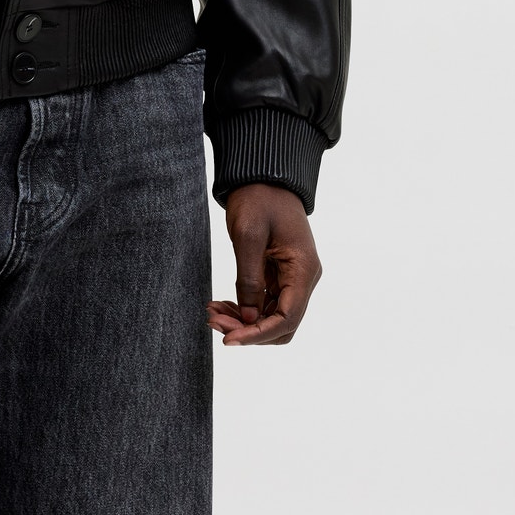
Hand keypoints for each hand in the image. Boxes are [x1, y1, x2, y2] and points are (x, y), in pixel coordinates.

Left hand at [207, 182, 321, 345]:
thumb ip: (249, 279)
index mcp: (303, 270)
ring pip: (271, 316)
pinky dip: (244, 308)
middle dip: (249, 330)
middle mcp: (303, 278)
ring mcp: (293, 277)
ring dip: (244, 321)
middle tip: (214, 322)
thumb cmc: (258, 198)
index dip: (257, 334)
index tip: (228, 340)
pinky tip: (221, 304)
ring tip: (212, 313)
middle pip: (282, 324)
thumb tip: (249, 319)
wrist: (263, 175)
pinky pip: (265, 302)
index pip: (287, 318)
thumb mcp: (248, 235)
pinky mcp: (279, 274)